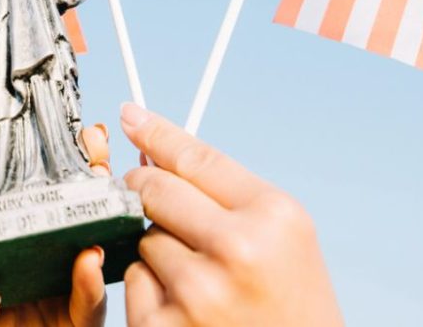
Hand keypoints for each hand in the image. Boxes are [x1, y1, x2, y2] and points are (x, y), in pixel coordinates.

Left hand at [0, 124, 112, 326]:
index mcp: (30, 238)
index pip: (54, 192)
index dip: (69, 159)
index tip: (77, 129)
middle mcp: (55, 259)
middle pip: (86, 209)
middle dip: (95, 171)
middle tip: (94, 142)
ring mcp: (69, 290)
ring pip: (99, 249)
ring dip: (105, 214)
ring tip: (101, 183)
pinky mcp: (75, 322)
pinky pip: (90, 305)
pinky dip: (91, 283)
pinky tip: (88, 260)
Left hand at [119, 105, 342, 326]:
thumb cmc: (292, 304)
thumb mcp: (285, 238)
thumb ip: (228, 193)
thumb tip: (154, 151)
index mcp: (274, 217)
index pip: (197, 158)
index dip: (157, 132)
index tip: (130, 115)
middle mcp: (237, 250)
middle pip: (155, 189)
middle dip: (144, 187)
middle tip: (147, 192)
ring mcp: (198, 293)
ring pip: (144, 238)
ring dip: (158, 249)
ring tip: (201, 277)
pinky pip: (134, 282)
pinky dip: (150, 289)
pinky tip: (186, 307)